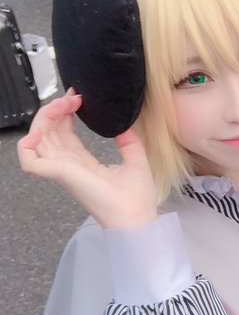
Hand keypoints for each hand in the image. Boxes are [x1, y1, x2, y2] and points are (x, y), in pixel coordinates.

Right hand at [17, 91, 158, 229]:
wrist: (137, 217)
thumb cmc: (136, 198)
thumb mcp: (135, 160)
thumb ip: (129, 142)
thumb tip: (124, 126)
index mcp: (82, 163)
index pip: (64, 133)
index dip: (65, 113)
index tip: (77, 97)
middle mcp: (68, 165)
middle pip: (48, 132)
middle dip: (56, 108)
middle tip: (73, 97)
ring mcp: (62, 170)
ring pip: (37, 139)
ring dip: (46, 116)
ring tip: (65, 104)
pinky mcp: (60, 174)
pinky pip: (29, 161)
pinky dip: (26, 146)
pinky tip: (38, 131)